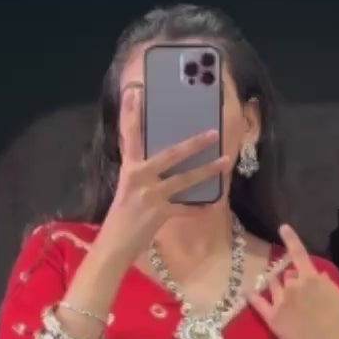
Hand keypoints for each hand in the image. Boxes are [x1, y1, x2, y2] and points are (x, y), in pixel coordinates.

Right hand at [96, 89, 232, 267]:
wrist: (113, 246)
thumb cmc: (119, 218)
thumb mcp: (126, 190)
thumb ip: (141, 175)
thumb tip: (161, 163)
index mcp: (128, 169)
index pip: (129, 136)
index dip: (132, 114)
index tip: (136, 92)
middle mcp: (139, 178)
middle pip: (171, 155)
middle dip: (194, 143)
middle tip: (213, 132)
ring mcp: (151, 196)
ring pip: (185, 179)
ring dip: (207, 170)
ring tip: (225, 161)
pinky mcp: (161, 214)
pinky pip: (186, 209)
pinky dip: (198, 207)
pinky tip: (212, 204)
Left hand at [248, 225, 338, 338]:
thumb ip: (327, 283)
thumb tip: (317, 274)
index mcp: (311, 278)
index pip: (299, 253)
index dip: (291, 239)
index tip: (283, 227)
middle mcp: (293, 285)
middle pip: (287, 274)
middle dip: (292, 279)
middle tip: (301, 296)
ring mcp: (280, 301)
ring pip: (273, 285)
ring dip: (277, 288)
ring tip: (286, 301)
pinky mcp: (271, 317)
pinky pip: (257, 303)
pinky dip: (251, 297)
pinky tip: (247, 293)